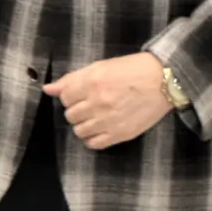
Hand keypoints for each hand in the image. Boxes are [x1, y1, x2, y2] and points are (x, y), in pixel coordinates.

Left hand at [44, 53, 172, 150]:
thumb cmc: (133, 69)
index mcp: (92, 82)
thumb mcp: (101, 66)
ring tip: (96, 117)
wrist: (163, 81)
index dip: (70, 96)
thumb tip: (48, 89)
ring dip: (84, 125)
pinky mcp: (120, 134)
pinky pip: (94, 144)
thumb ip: (72, 78)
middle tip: (90, 105)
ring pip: (79, 131)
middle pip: (70, 115)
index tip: (80, 94)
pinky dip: (93, 138)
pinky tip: (100, 129)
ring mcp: (108, 120)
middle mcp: (97, 102)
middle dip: (77, 110)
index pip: (64, 97)